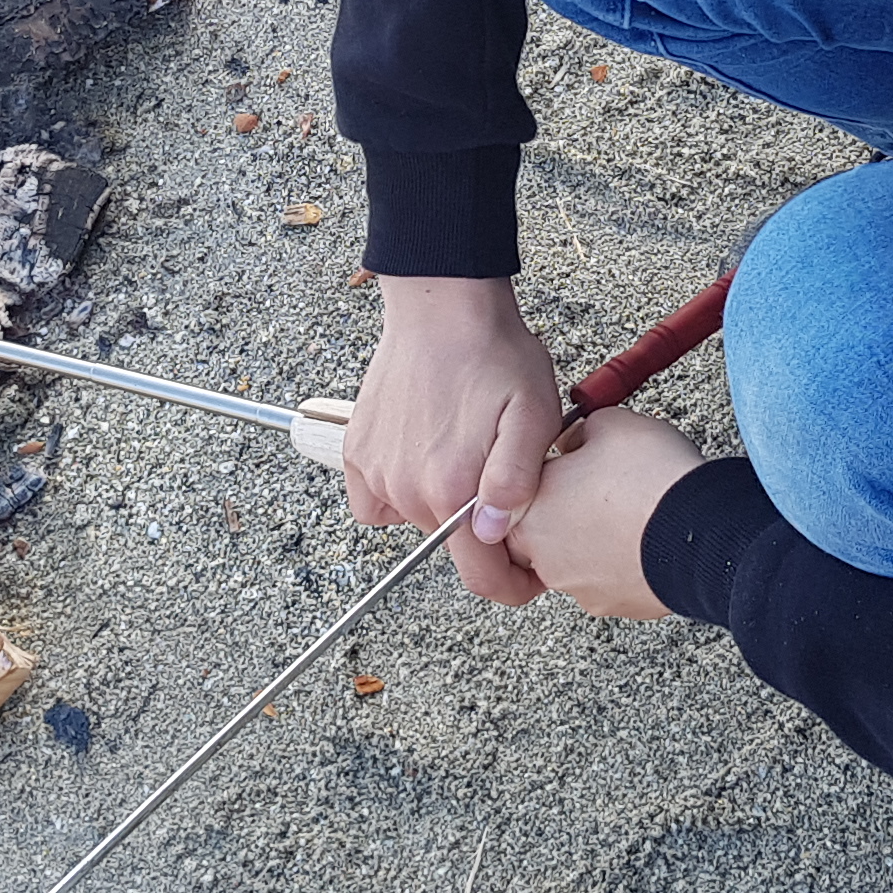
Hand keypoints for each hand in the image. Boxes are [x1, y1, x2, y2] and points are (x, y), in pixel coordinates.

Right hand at [349, 276, 562, 606]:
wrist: (444, 307)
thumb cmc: (495, 356)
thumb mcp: (534, 416)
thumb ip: (514, 482)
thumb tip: (491, 533)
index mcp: (450, 488)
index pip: (481, 576)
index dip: (513, 585)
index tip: (530, 575)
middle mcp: (405, 488)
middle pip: (450, 546)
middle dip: (482, 534)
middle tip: (505, 487)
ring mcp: (376, 470)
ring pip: (416, 521)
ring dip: (443, 506)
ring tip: (467, 459)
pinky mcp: (358, 451)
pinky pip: (375, 500)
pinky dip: (397, 492)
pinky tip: (423, 460)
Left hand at [503, 408, 701, 619]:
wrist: (702, 530)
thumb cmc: (650, 478)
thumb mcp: (608, 422)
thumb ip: (578, 432)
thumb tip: (576, 442)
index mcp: (528, 511)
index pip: (519, 491)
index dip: (551, 471)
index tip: (573, 463)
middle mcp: (544, 558)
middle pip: (544, 528)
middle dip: (568, 509)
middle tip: (604, 486)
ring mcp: (579, 587)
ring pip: (576, 558)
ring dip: (596, 537)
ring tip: (632, 511)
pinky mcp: (614, 605)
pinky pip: (609, 579)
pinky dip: (623, 561)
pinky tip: (646, 537)